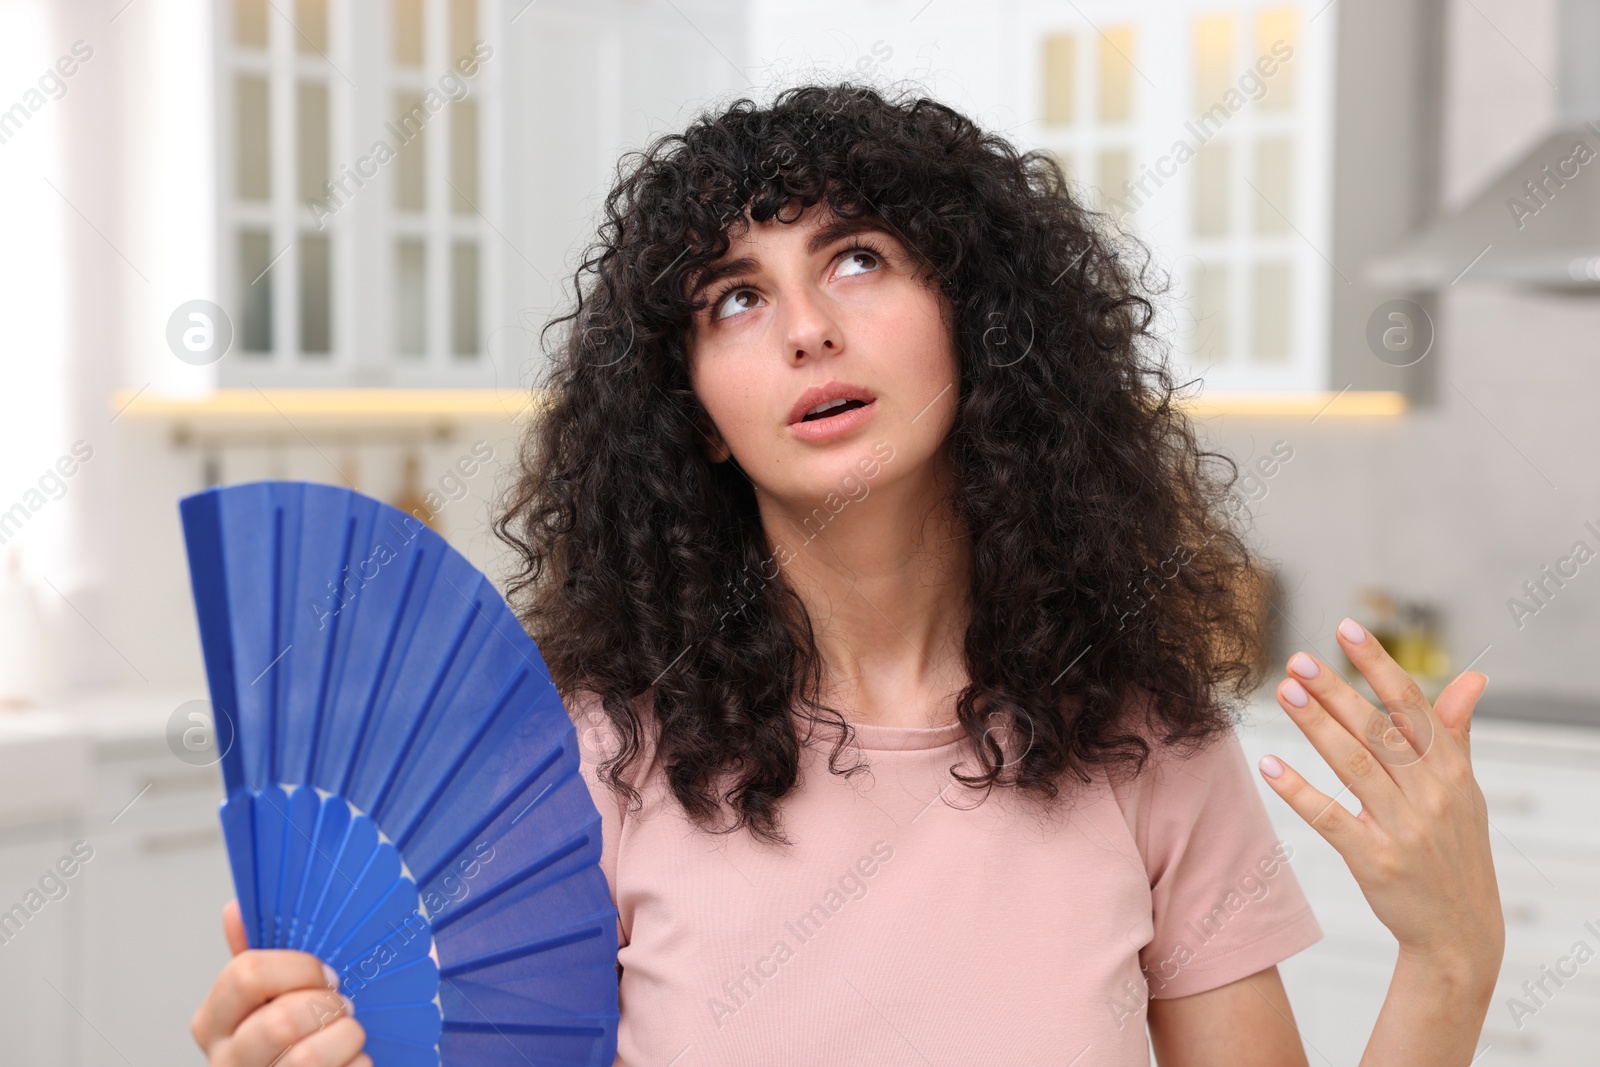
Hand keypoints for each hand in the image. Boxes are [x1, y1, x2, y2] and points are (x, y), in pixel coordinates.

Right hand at [190, 899, 369, 1066]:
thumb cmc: (294, 1034)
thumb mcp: (268, 993)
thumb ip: (255, 955)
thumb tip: (236, 908)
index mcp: (216, 1019)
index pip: (247, 974)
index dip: (299, 967)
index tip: (325, 973)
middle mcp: (226, 1059)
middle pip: (280, 1021)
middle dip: (326, 1007)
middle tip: (341, 1006)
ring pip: (307, 1059)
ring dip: (346, 1039)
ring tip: (350, 1035)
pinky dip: (358, 1065)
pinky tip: (352, 1062)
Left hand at [1256, 617, 1504, 984]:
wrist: (1459, 934)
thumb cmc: (1455, 851)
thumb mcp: (1465, 791)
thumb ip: (1457, 733)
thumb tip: (1472, 678)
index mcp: (1452, 770)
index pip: (1412, 705)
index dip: (1378, 664)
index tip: (1345, 628)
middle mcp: (1432, 794)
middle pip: (1378, 730)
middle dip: (1337, 690)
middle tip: (1297, 659)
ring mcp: (1404, 828)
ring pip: (1355, 766)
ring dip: (1317, 727)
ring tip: (1284, 693)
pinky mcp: (1376, 861)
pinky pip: (1332, 818)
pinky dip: (1299, 791)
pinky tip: (1270, 765)